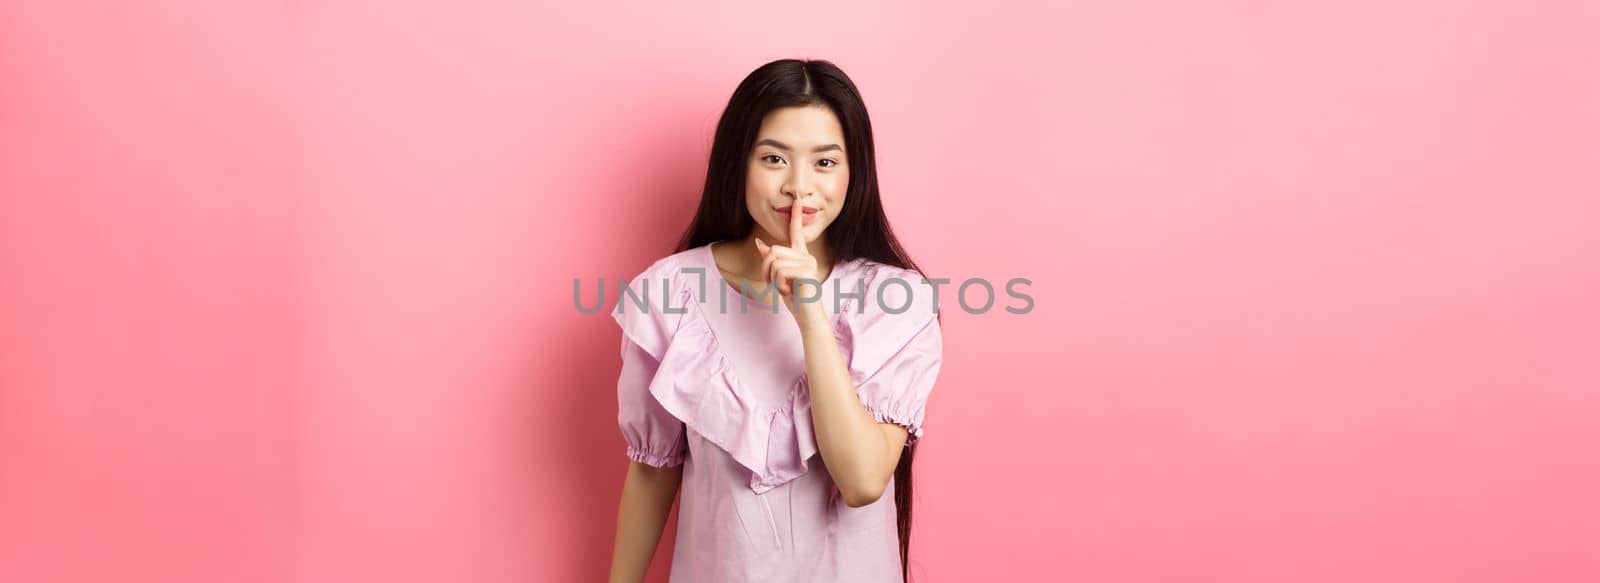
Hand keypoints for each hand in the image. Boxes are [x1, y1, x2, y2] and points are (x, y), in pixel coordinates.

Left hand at [754, 199, 822, 321]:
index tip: (797, 198)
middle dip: (766, 269)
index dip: (796, 215)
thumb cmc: (796, 298)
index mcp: (801, 255)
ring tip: (784, 289)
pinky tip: (789, 292)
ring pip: (775, 261)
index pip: (797, 231)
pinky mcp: (807, 272)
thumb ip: (772, 261)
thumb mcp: (779, 278)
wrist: (808, 317)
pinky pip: (780, 271)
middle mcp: (807, 256)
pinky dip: (779, 284)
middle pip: (773, 251)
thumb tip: (760, 244)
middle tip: (775, 284)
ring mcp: (808, 263)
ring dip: (772, 279)